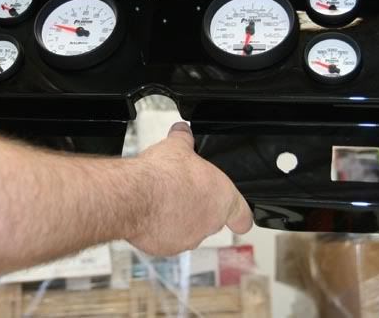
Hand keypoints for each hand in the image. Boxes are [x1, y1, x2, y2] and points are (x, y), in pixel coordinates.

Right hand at [128, 122, 252, 255]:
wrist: (136, 196)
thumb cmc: (162, 175)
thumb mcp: (176, 146)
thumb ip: (184, 139)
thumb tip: (182, 131)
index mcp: (222, 199)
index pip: (243, 217)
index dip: (239, 215)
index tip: (235, 215)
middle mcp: (210, 223)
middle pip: (210, 219)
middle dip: (197, 207)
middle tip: (182, 192)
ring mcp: (188, 238)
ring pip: (188, 231)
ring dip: (178, 219)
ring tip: (162, 201)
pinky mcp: (167, 248)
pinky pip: (166, 239)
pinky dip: (159, 229)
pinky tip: (149, 212)